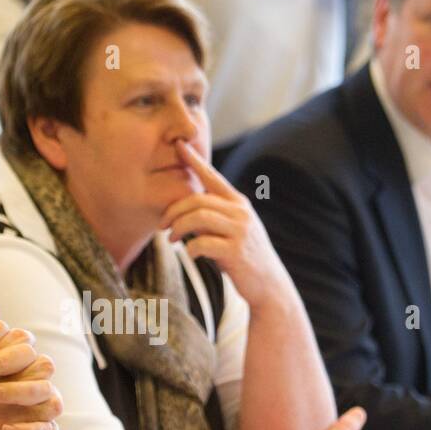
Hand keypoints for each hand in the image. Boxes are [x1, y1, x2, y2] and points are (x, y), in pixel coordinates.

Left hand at [159, 139, 292, 311]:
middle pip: (197, 200)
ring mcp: (240, 231)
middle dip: (173, 211)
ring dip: (178, 227)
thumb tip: (184, 210)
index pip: (213, 177)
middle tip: (161, 226)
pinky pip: (203, 243)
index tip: (178, 144)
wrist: (269, 285)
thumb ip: (215, 216)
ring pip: (199, 217)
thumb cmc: (244, 257)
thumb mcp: (233, 230)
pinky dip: (191, 248)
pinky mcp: (236, 252)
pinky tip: (190, 255)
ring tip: (170, 239)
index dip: (195, 161)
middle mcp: (241, 212)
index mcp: (238, 203)